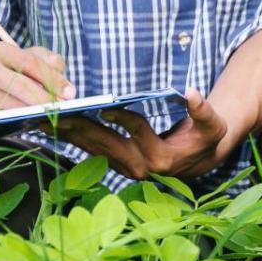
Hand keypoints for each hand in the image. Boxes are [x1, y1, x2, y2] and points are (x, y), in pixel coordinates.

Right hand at [0, 42, 73, 117]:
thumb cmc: (5, 73)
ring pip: (15, 106)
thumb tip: (66, 86)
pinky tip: (32, 122)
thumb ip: (49, 62)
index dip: (53, 78)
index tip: (71, 93)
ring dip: (36, 113)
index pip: (30, 62)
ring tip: (52, 116)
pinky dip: (21, 122)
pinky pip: (4, 121)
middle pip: (22, 86)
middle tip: (64, 108)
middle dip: (47, 99)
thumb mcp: (25, 59)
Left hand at [46, 90, 231, 180]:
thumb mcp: (213, 125)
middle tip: (60, 113)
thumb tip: (191, 92)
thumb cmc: (205, 138)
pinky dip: (74, 139)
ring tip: (48, 119)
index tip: (106, 106)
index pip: (138, 132)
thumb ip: (203, 110)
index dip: (123, 118)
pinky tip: (57, 127)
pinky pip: (92, 151)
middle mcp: (141, 166)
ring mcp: (127, 167)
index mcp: (162, 157)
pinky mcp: (118, 165)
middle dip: (82, 127)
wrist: (200, 160)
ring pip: (94, 149)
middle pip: (106, 143)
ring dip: (71, 134)